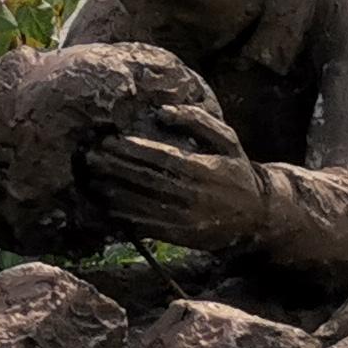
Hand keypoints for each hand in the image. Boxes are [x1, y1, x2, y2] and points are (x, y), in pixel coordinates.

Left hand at [88, 132, 267, 250]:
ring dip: (111, 190)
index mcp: (203, 169)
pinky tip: (106, 202)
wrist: (257, 216)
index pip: (158, 157)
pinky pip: (144, 224)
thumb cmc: (236, 171)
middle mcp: (192, 195)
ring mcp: (184, 218)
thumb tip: (162, 111)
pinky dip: (122, 213)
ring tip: (91, 177)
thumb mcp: (227, 140)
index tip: (108, 140)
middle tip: (90, 155)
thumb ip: (197, 120)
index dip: (130, 149)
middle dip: (113, 167)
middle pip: (144, 179)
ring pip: (139, 203)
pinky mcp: (178, 236)